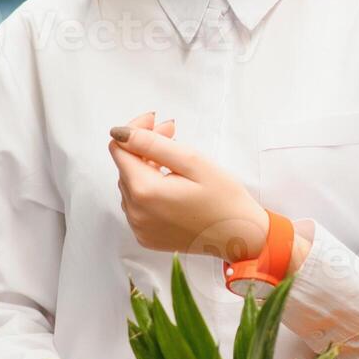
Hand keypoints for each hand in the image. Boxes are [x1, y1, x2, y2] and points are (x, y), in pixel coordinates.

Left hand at [109, 112, 268, 261]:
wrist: (240, 237)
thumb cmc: (224, 199)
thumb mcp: (192, 161)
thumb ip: (153, 144)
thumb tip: (120, 133)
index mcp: (145, 192)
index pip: (118, 148)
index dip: (134, 129)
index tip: (156, 121)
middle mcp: (135, 213)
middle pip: (125, 166)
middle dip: (143, 146)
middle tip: (171, 131)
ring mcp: (139, 227)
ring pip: (130, 184)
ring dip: (146, 166)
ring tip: (174, 159)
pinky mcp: (145, 236)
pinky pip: (136, 204)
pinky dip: (148, 188)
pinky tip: (171, 182)